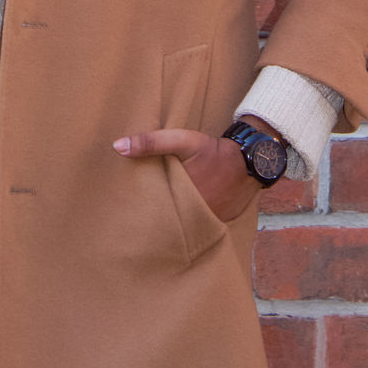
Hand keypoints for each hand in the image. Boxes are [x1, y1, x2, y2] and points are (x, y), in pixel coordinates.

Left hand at [113, 127, 261, 221]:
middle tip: (133, 223)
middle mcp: (195, 217)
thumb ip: (151, 142)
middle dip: (153, 221)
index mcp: (182, 200)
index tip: (124, 214)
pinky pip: (198, 226)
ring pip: (183, 226)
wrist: (250, 160)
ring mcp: (208, 223)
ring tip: (151, 225)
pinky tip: (179, 220)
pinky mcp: (217, 223)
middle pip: (168, 222)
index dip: (140, 213)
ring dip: (172, 223)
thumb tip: (117, 146)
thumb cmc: (212, 151)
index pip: (155, 213)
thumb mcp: (182, 141)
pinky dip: (189, 223)